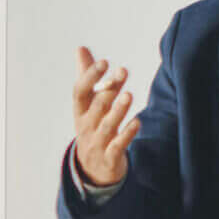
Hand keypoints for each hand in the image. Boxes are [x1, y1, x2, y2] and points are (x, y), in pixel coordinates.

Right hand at [69, 45, 140, 186]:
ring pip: (107, 127)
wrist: (92, 171)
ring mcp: (97, 144)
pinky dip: (126, 135)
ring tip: (129, 95)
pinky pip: (117, 147)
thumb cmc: (92, 128)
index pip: (80, 92)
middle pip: (96, 107)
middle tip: (123, 71)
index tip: (105, 62)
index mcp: (80, 112)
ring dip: (117, 111)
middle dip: (109, 90)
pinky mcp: (110, 158)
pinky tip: (137, 122)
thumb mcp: (86, 105)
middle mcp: (86, 127)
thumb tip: (80, 48)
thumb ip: (86, 76)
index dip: (90, 76)